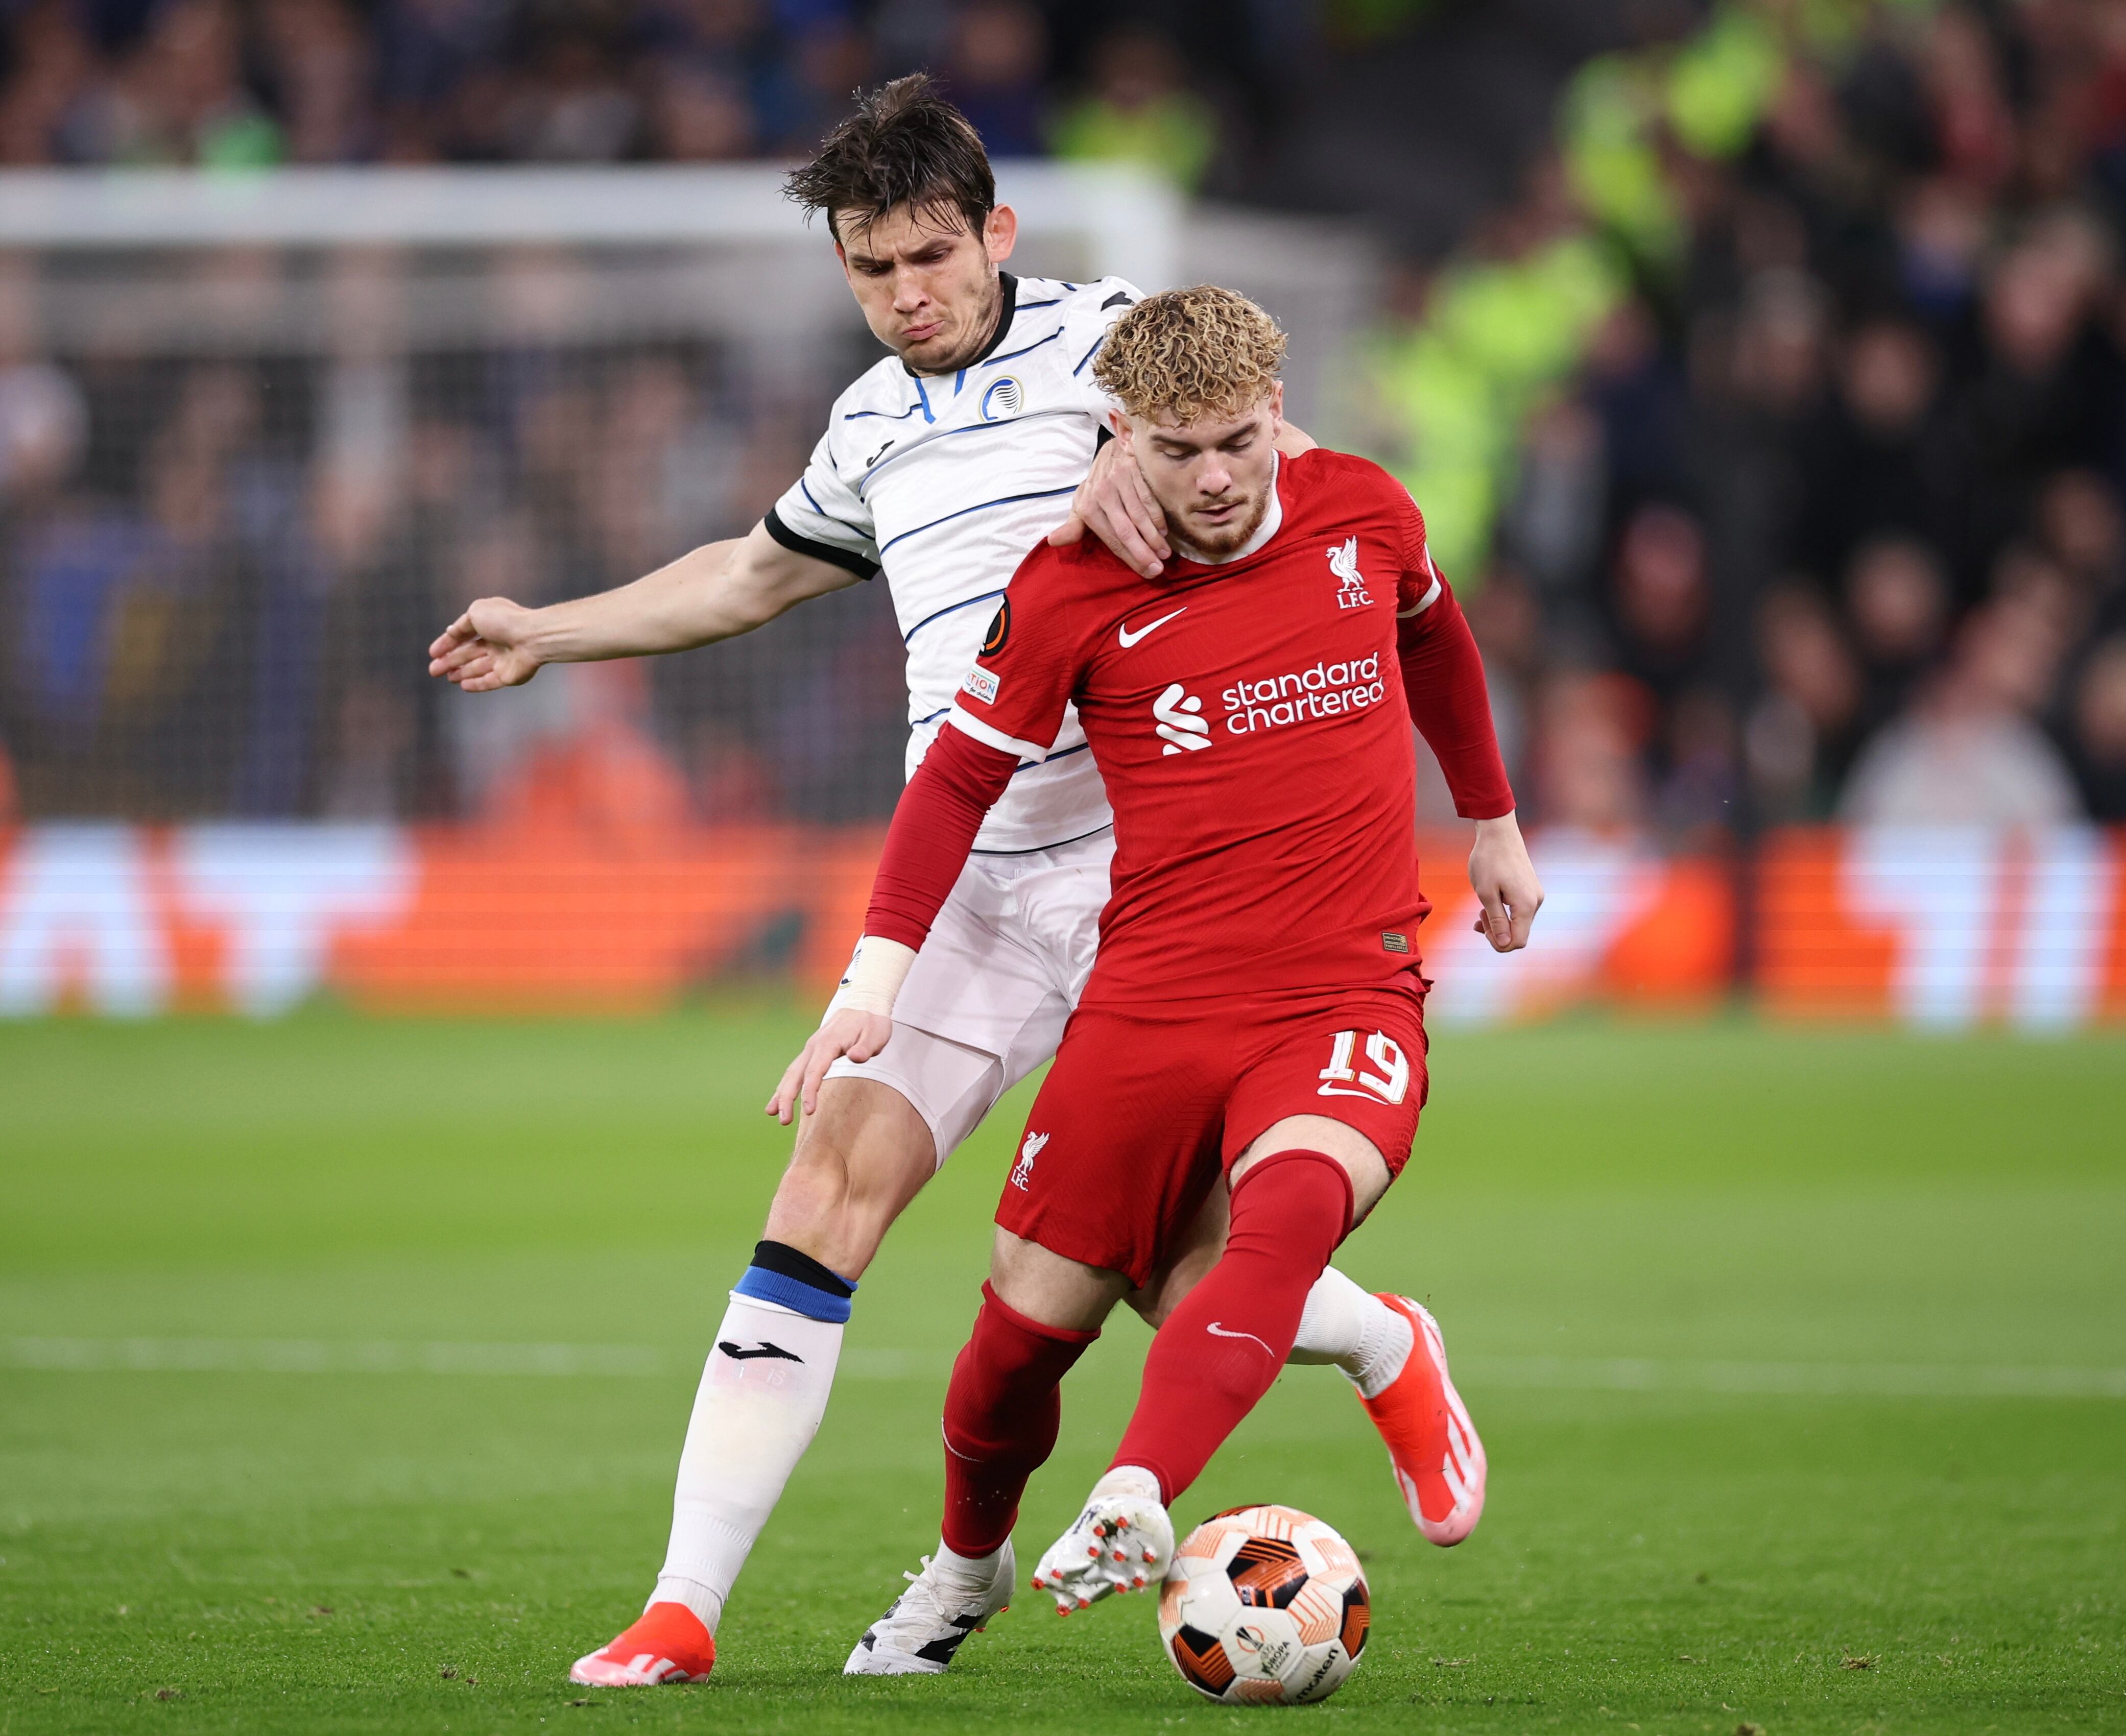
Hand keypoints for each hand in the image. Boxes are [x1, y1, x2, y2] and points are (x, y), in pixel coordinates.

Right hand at [427, 597, 543, 690]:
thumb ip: (462, 625)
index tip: (432, 653)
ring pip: (477, 668)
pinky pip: (489, 681)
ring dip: (461, 673)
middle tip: (433, 670)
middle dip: (449, 661)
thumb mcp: (476, 613)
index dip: (447, 644)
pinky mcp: (509, 676)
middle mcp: (496, 642)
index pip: (463, 635)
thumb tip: (450, 633)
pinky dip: (476, 684)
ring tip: (446, 677)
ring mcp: (503, 660)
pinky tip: (463, 686)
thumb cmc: (504, 621)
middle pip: (468, 654)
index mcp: (489, 625)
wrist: (532, 638)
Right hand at [767, 1009, 893, 1124]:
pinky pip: (796, 1070)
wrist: (864, 1004)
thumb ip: (865, 1047)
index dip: (809, 1091)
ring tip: (773, 1113)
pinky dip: (786, 1084)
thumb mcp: (876, 1033)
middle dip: (787, 1097)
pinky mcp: (813, 1052)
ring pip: (792, 1072)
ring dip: (782, 1093)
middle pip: (796, 1074)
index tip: (809, 1110)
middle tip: (784, 1120)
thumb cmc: (871, 1022)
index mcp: (828, 1043)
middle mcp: (814, 1046)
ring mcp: (811, 1048)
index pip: (815, 1071)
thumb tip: (856, 1057)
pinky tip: (780, 1099)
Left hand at [1047, 434, 1168, 577]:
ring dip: (1154, 537)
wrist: (1111, 450)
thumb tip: (1053, 542)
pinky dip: (1157, 516)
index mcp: (1087, 507)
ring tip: (1165, 553)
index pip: (1111, 539)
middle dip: (1143, 553)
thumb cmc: (1096, 486)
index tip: (1146, 572)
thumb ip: (1073, 527)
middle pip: (1125, 530)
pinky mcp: (1133, 469)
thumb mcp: (1081, 505)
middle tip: (1158, 569)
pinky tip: (1164, 531)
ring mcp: (1118, 480)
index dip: (1129, 558)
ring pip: (1139, 515)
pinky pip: (1148, 498)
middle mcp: (1101, 494)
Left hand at [1468, 812, 1541, 951]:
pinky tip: (1489, 904)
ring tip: (1481, 909)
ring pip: (1518, 923)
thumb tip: (1504, 943)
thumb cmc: (1488, 860)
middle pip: (1518, 933)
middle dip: (1496, 931)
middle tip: (1478, 916)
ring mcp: (1535, 895)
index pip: (1517, 942)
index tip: (1481, 927)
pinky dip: (1504, 912)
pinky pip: (1519, 911)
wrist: (1498, 833)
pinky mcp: (1530, 889)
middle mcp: (1536, 902)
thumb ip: (1496, 920)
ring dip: (1498, 922)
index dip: (1498, 943)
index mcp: (1526, 905)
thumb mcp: (1486, 893)